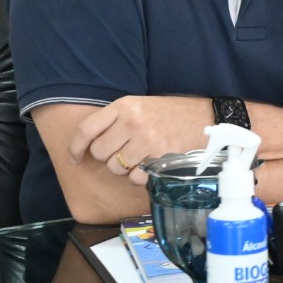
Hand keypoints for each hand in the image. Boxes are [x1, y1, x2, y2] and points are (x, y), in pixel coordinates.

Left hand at [69, 96, 211, 185]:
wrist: (207, 118)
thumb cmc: (172, 113)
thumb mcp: (141, 106)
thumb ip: (116, 119)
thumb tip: (89, 143)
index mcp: (124, 106)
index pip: (86, 129)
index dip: (75, 147)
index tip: (75, 157)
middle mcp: (132, 122)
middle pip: (99, 152)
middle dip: (107, 157)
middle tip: (121, 153)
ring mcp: (147, 140)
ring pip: (115, 167)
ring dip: (123, 168)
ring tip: (138, 158)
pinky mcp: (160, 157)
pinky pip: (135, 177)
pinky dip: (139, 177)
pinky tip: (149, 165)